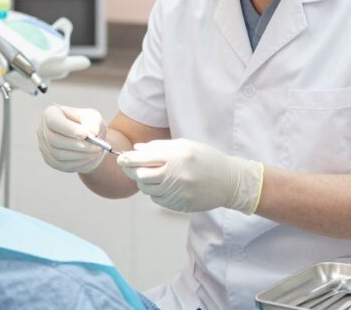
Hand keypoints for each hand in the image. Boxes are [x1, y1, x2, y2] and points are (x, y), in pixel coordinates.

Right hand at [37, 105, 107, 173]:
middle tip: (94, 146)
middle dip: (76, 145)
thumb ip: (93, 123)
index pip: (53, 121)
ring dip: (80, 155)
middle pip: (54, 140)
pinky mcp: (50, 160)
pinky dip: (79, 163)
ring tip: (96, 151)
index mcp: (51, 113)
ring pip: (59, 155)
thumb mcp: (93, 118)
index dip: (69, 129)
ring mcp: (44, 146)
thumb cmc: (88, 124)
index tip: (85, 134)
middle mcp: (43, 130)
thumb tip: (92, 132)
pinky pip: (63, 165)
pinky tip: (90, 158)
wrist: (87, 139)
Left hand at [117, 138, 263, 214]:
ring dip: (144, 182)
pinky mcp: (178, 205)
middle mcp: (175, 175)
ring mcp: (177, 192)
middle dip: (132, 171)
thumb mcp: (185, 145)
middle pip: (140, 176)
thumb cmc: (207, 159)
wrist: (229, 181)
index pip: (142, 159)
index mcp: (176, 157)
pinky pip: (157, 199)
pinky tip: (166, 185)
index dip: (127, 159)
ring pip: (147, 189)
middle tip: (131, 167)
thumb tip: (136, 149)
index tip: (120, 158)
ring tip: (154, 174)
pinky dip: (156, 192)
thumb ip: (159, 146)